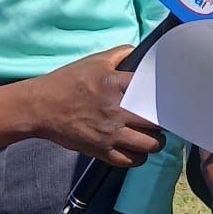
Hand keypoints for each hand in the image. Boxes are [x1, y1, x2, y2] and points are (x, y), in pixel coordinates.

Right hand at [0, 47, 165, 164]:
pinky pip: (131, 161)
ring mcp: (110, 133)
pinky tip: (137, 149)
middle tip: (162, 119)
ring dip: (155, 142)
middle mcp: (118, 110)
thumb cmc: (68, 81)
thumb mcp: (96, 60)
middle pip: (157, 122)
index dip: (167, 97)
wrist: (41, 107)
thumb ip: (121, 54)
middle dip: (164, 122)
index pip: (156, 92)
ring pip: (149, 145)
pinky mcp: (101, 151)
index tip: (171, 99)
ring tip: (152, 136)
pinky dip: (138, 157)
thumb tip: (141, 52)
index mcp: (118, 85)